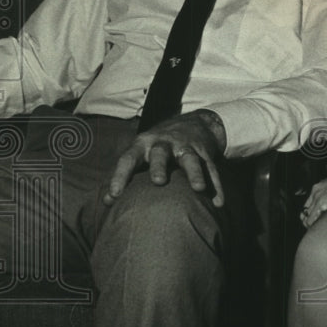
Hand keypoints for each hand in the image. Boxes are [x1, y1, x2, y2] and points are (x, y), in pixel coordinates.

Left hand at [104, 110, 226, 207]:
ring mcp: (187, 147)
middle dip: (159, 166)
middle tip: (158, 182)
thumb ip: (125, 175)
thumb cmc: (158, 146)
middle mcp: (164, 144)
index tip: (114, 195)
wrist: (195, 123)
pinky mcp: (205, 153)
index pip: (128, 159)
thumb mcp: (141, 153)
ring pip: (191, 159)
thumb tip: (107, 202)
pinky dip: (216, 186)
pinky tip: (218, 203)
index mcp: (143, 144)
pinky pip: (212, 170)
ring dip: (195, 174)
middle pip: (160, 153)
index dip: (120, 176)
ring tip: (198, 189)